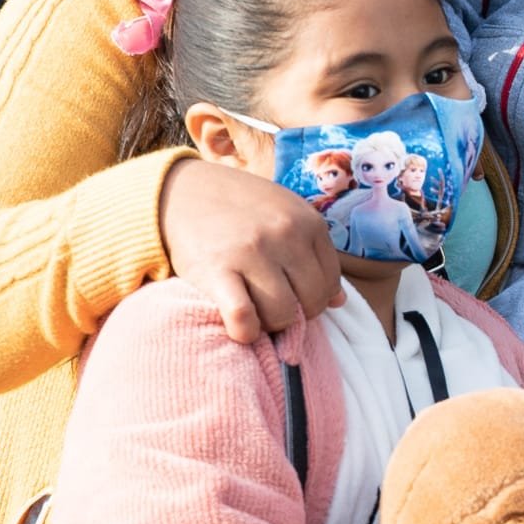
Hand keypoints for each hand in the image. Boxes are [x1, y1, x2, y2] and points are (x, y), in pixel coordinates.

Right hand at [158, 159, 344, 343]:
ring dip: (270, 325)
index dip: (315, 299)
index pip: (331, 282)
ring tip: (256, 313)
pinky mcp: (217, 269)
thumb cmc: (242, 209)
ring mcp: (252, 252)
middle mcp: (286, 235)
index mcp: (309, 223)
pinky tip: (240, 327)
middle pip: (311, 302)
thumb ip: (315, 254)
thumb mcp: (287, 216)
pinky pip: (243, 316)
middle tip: (274, 310)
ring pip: (282, 314)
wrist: (184, 192)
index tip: (294, 299)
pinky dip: (245, 331)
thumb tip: (339, 301)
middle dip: (296, 315)